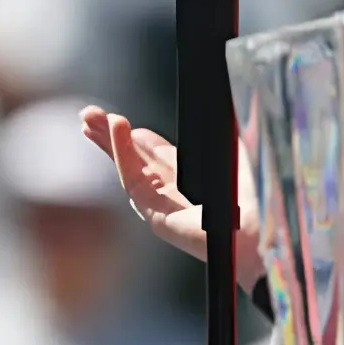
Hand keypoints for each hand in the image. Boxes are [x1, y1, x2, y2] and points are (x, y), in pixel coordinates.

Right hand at [80, 107, 262, 286]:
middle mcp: (170, 191)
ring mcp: (160, 203)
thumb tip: (224, 111)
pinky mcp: (155, 214)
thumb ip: (226, 136)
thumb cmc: (252, 202)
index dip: (132, 136)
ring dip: (108, 142)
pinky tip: (115, 131)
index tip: (117, 118)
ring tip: (90, 117)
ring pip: (126, 167)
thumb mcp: (234, 157)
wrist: (255, 234)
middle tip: (88, 115)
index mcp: (188, 179)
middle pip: (131, 158)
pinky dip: (123, 154)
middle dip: (108, 136)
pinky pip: (133, 179)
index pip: (151, 153)